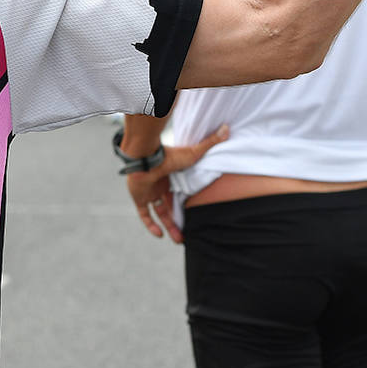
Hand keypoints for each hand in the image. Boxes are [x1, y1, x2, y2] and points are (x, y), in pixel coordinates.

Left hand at [125, 124, 228, 242]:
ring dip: (168, 226)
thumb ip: (210, 142)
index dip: (186, 206)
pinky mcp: (139, 198)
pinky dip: (150, 225)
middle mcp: (160, 186)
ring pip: (159, 214)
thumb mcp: (194, 153)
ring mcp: (148, 193)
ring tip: (179, 240)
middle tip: (187, 235)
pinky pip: (144, 215)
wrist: (146, 157)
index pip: (179, 194)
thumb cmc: (169, 155)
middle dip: (178, 221)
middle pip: (169, 207)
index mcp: (172, 177)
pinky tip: (160, 235)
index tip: (195, 217)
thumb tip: (227, 128)